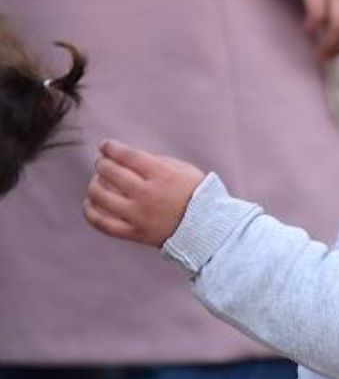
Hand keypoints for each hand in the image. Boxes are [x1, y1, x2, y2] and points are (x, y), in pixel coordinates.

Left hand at [85, 142, 206, 247]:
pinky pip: (101, 223)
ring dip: (94, 185)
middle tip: (103, 163)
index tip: (105, 146)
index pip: (127, 156)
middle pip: (110, 172)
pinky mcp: (134, 233)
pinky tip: (90, 203)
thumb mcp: (183, 170)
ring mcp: (138, 215)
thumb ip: (156, 161)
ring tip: (97, 182)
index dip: (111, 148)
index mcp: (162, 175)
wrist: (208, 228)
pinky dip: (90, 211)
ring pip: (100, 196)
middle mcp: (147, 194)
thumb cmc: (196, 194)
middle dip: (102, 164)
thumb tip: (126, 157)